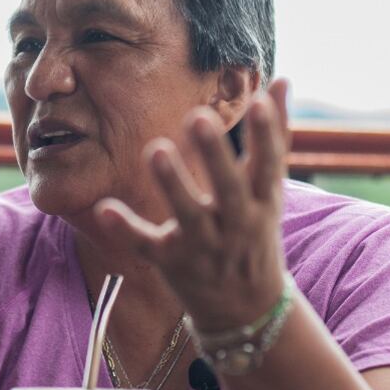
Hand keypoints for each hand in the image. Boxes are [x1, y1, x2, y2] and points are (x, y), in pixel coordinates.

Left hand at [95, 78, 290, 332]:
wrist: (247, 309)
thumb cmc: (255, 233)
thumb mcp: (270, 190)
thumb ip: (275, 136)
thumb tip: (284, 80)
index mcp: (262, 201)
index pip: (269, 164)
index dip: (267, 134)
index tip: (260, 100)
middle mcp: (236, 223)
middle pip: (228, 188)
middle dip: (215, 155)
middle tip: (198, 116)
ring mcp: (202, 245)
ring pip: (187, 214)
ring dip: (172, 184)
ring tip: (155, 149)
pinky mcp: (170, 262)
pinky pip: (146, 245)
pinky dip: (127, 229)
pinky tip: (105, 208)